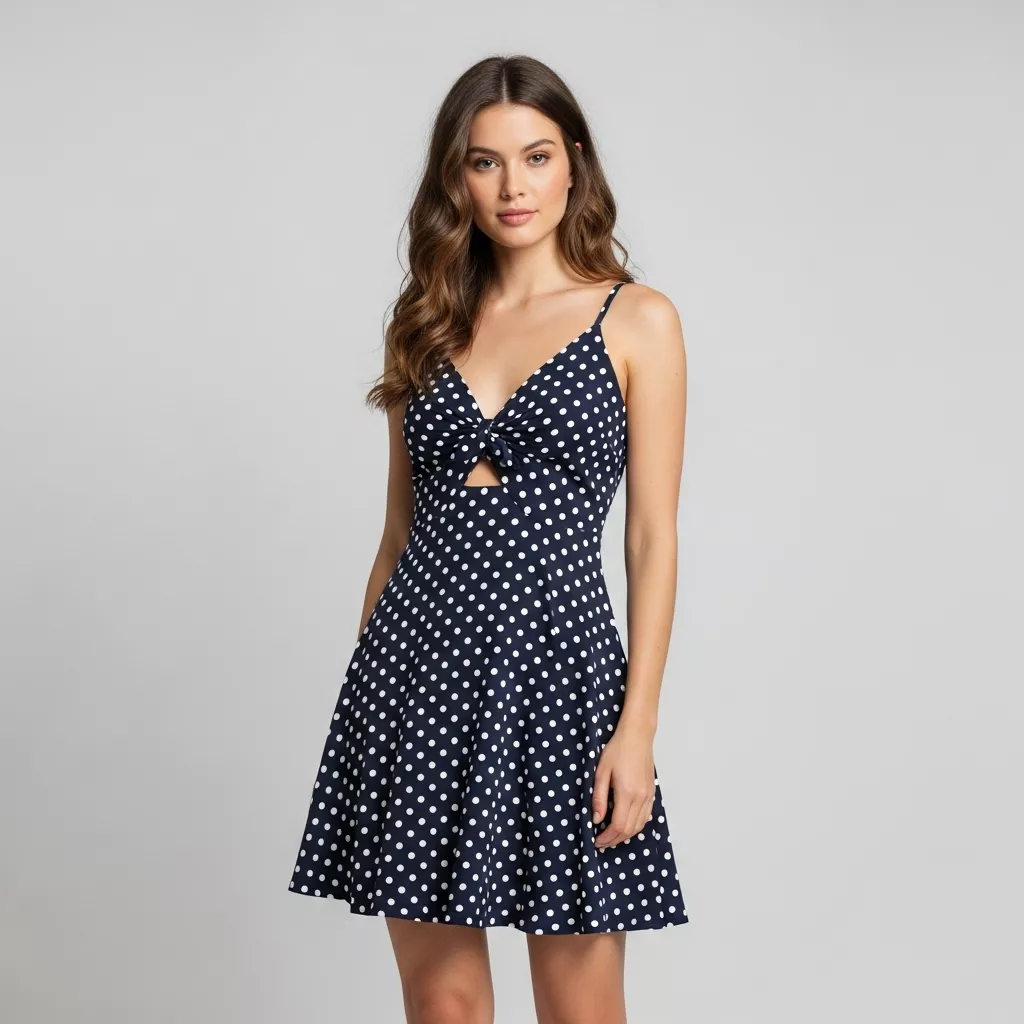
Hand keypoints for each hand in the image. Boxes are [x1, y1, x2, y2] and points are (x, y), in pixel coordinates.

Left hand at [591, 727, 655, 849]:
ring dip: (625, 835)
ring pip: (639, 826)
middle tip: (601, 842)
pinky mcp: (652, 793)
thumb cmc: (617, 750)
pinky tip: (625, 826)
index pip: (618, 825)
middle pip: (629, 829)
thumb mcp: (601, 772)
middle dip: (615, 840)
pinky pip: (645, 817)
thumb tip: (596, 819)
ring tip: (611, 837)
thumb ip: (598, 797)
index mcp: (627, 793)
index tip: (596, 840)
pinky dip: (635, 826)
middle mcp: (641, 797)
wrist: (637, 736)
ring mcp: (649, 796)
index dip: (607, 837)